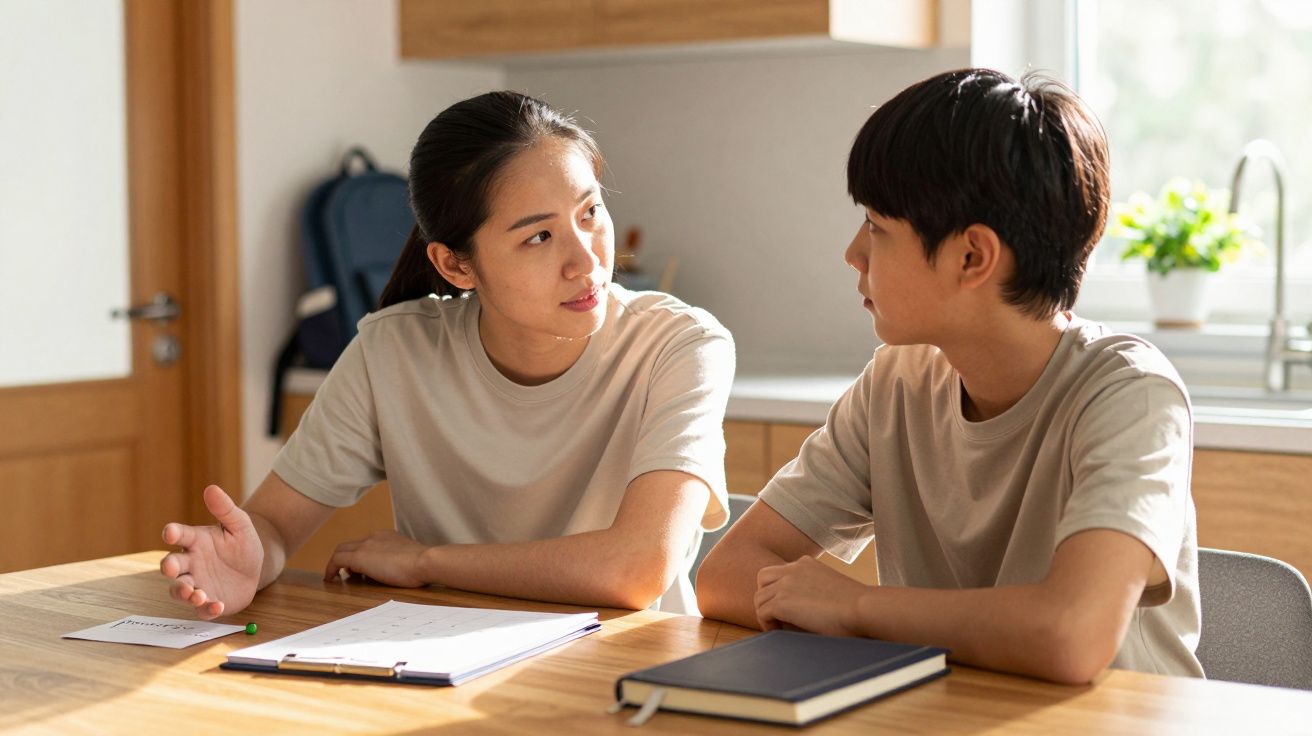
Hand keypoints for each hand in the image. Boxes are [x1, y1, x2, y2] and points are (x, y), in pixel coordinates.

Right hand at [159, 485, 262, 619]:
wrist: (257, 568)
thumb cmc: (242, 544)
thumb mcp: (240, 525)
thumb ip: (225, 509)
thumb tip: (211, 488)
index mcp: (195, 541)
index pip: (180, 534)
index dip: (173, 532)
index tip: (170, 531)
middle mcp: (191, 563)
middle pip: (171, 565)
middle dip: (169, 567)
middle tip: (171, 568)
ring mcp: (197, 583)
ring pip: (180, 590)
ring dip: (184, 592)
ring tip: (195, 594)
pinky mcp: (207, 601)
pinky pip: (201, 609)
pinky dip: (206, 609)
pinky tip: (217, 606)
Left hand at [324, 530, 430, 587]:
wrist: (425, 561)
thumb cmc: (424, 565)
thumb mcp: (410, 559)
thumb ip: (400, 560)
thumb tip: (394, 570)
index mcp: (387, 536)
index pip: (366, 543)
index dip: (359, 555)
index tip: (359, 568)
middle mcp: (374, 537)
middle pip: (349, 544)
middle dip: (344, 558)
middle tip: (345, 573)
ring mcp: (366, 545)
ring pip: (341, 550)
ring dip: (336, 563)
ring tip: (336, 577)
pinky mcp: (360, 556)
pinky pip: (336, 560)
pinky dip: (330, 569)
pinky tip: (330, 580)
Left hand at [754, 555, 867, 635]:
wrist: (863, 609)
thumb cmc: (857, 607)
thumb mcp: (831, 590)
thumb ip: (815, 592)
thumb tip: (804, 611)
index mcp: (806, 564)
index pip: (780, 572)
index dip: (779, 590)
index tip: (788, 608)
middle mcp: (793, 569)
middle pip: (763, 579)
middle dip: (766, 597)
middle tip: (777, 616)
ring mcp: (786, 584)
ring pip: (759, 598)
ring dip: (766, 613)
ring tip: (779, 627)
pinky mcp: (782, 602)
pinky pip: (762, 613)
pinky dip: (767, 624)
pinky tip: (780, 632)